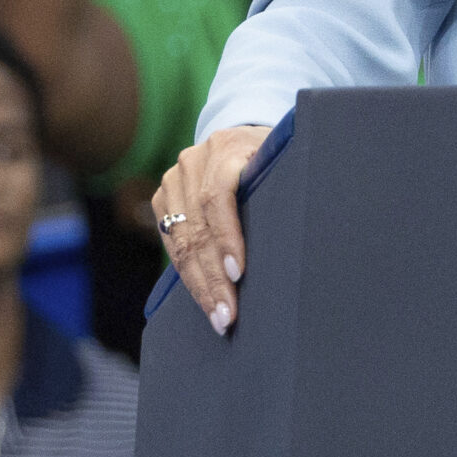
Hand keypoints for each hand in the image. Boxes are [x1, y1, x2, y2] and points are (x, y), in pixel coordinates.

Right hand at [152, 124, 268, 334]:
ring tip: (217, 316)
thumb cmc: (273, 158)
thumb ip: (281, 187)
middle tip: (227, 315)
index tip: (237, 273)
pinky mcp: (162, 199)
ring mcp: (173, 180)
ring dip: (199, 284)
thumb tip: (293, 239)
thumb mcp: (282, 162)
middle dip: (212, 277)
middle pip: (197, 227)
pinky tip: (203, 298)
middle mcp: (193, 162)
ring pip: (181, 241)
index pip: (218, 197)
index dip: (227, 237)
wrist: (240, 139)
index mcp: (226, 147)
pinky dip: (188, 274)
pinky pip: (171, 243)